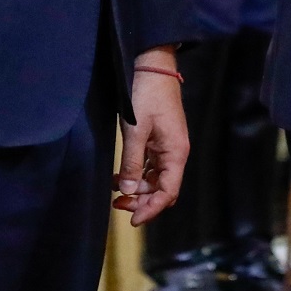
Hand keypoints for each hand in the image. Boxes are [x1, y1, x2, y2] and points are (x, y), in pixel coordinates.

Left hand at [115, 46, 188, 225]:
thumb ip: (131, 162)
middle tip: (118, 206)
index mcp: (175, 153)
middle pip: (162, 189)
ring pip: (155, 179)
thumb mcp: (135, 131)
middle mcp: (175, 153)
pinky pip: (150, 167)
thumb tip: (127, 191)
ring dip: (137, 189)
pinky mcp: (159, 141)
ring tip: (115, 192)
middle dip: (142, 201)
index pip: (168, 192)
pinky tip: (119, 177)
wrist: (152, 69)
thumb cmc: (145, 98)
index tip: (132, 221)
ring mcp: (167, 147)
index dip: (151, 209)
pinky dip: (136, 175)